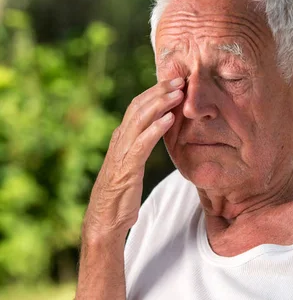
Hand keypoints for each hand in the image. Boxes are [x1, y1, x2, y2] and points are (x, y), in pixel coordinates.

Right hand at [82, 77, 184, 241]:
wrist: (104, 219)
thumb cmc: (121, 192)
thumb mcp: (132, 162)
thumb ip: (141, 143)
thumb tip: (156, 128)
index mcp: (122, 136)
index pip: (138, 105)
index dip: (156, 91)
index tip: (175, 82)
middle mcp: (120, 139)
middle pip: (139, 106)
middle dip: (160, 91)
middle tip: (180, 80)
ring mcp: (122, 152)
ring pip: (139, 120)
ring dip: (160, 104)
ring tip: (178, 94)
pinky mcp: (127, 168)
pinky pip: (142, 144)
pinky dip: (155, 130)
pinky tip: (169, 120)